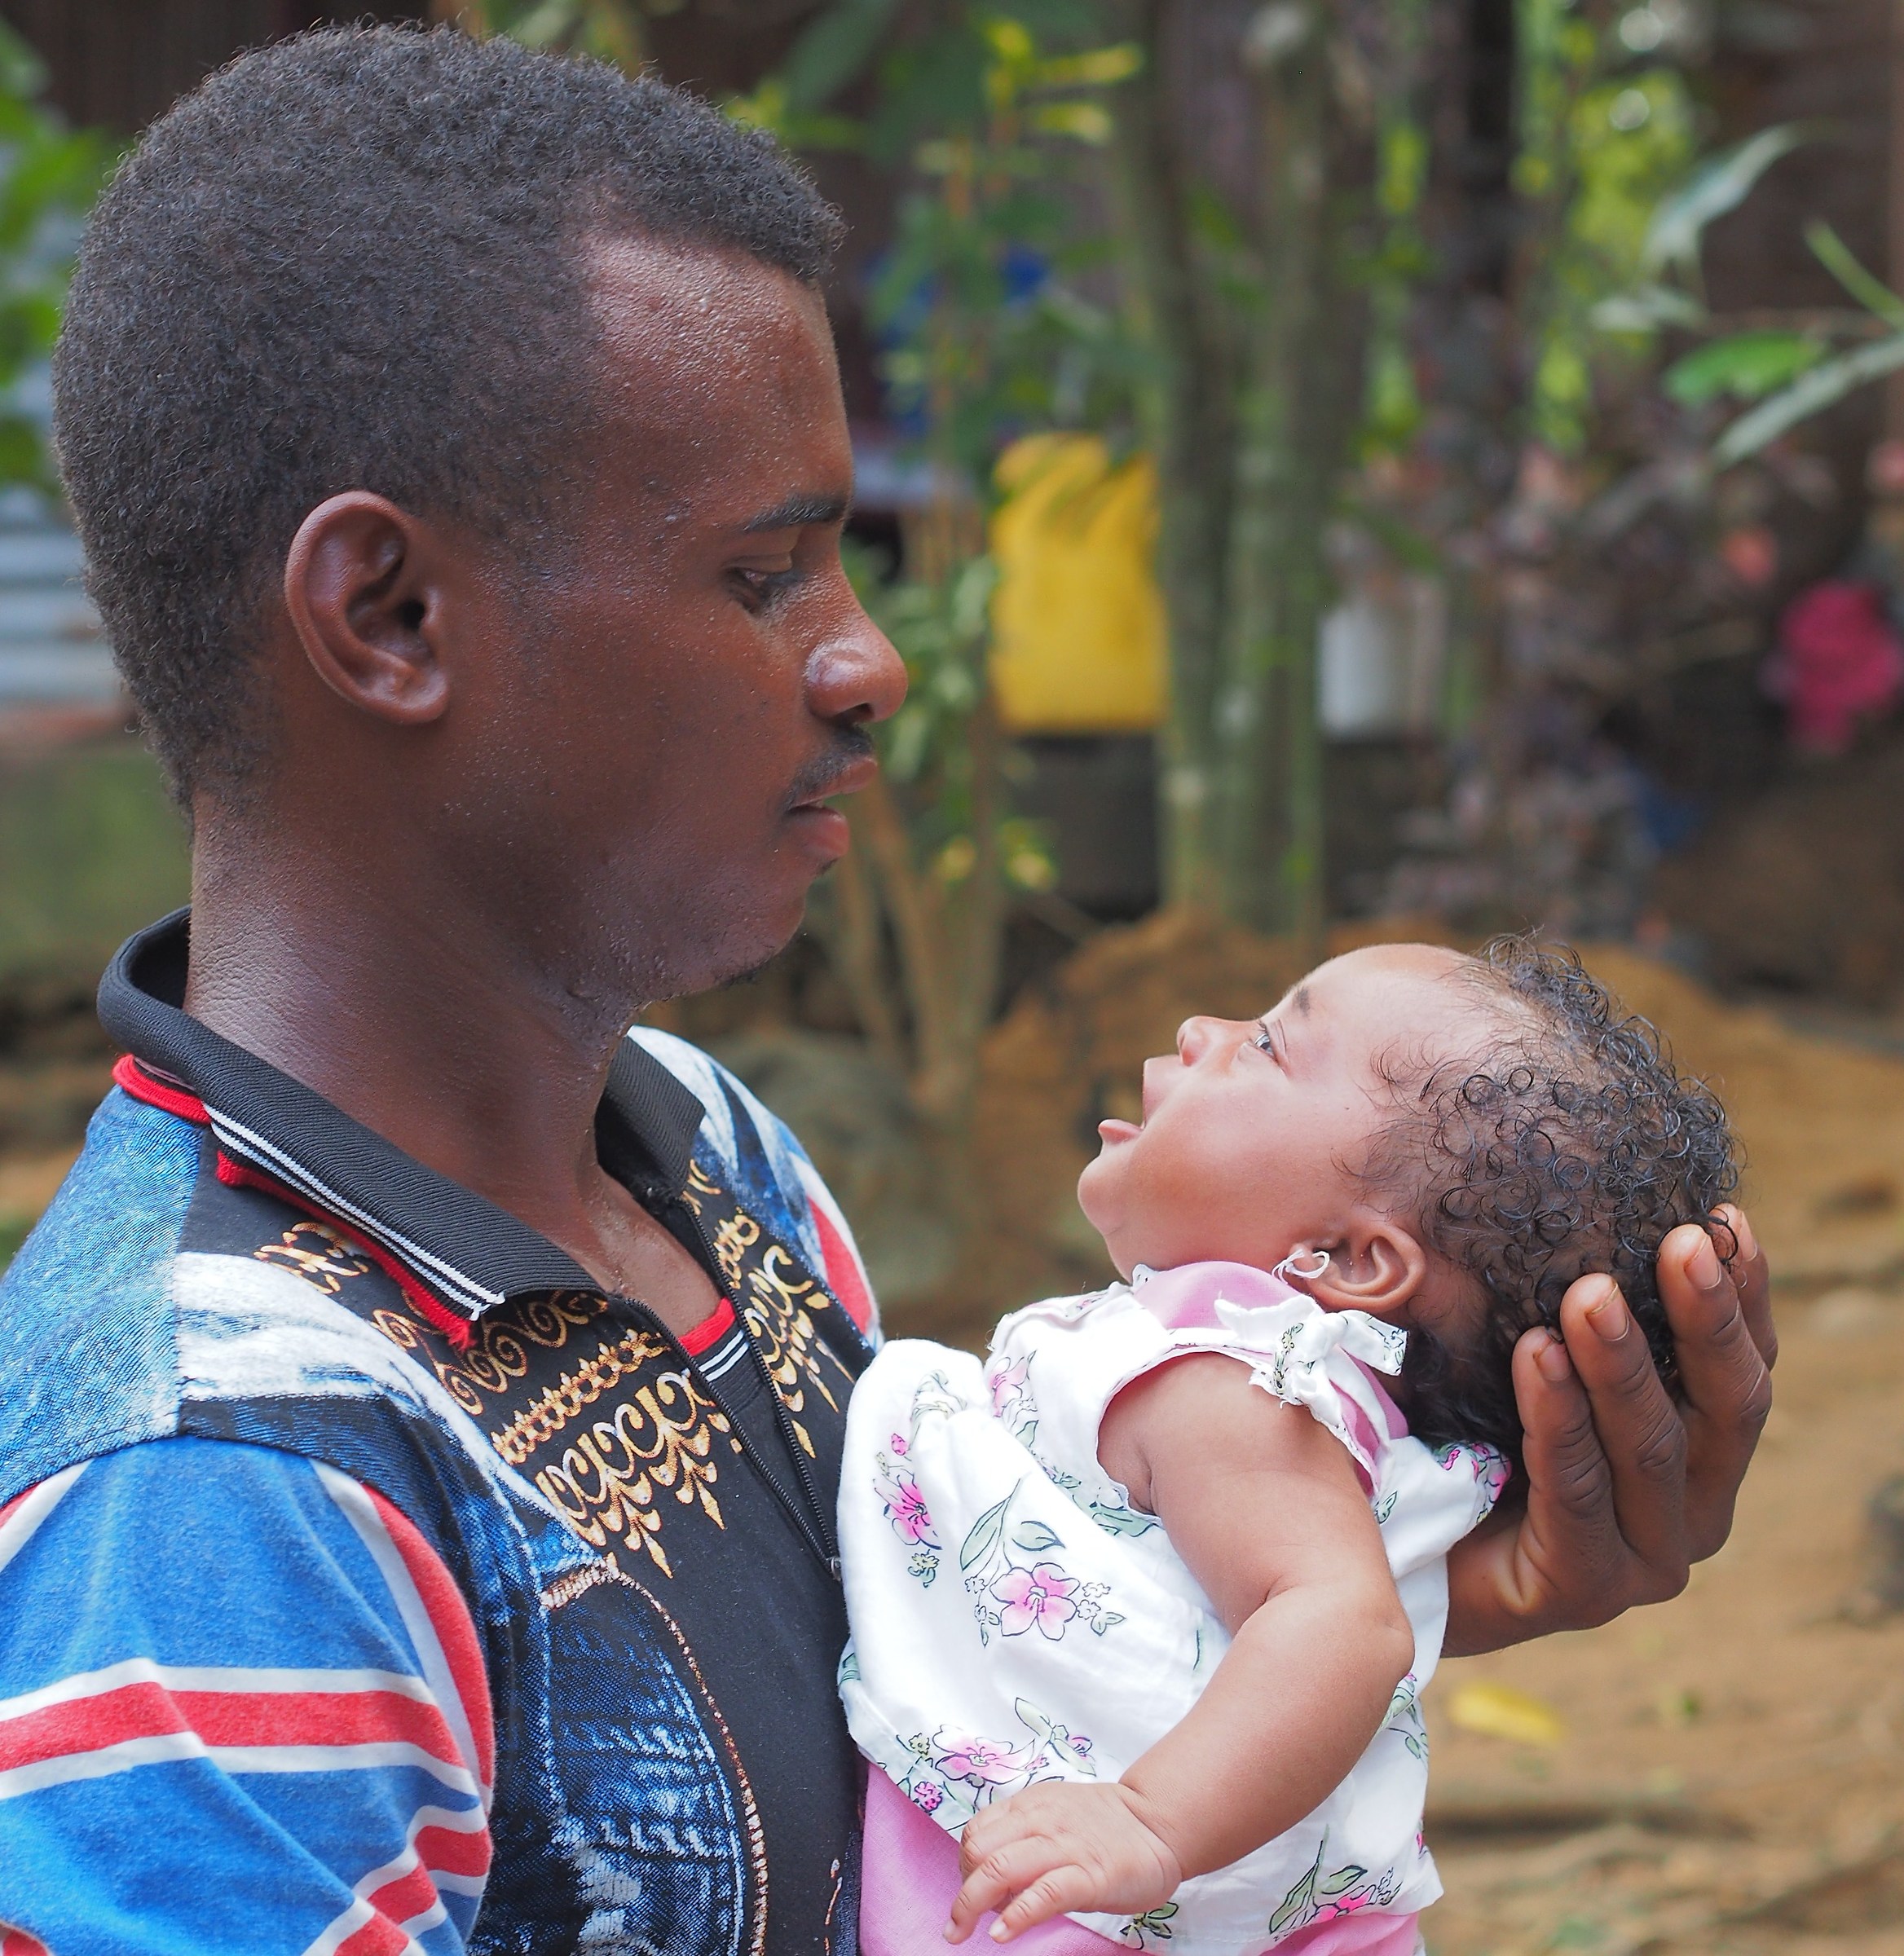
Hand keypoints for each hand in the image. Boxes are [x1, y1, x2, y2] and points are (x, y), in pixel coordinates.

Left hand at [947, 1781, 1182, 1943]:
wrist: (1158, 1822)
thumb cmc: (1104, 1825)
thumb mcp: (1055, 1814)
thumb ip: (1022, 1834)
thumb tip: (988, 1874)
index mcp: (1030, 1805)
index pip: (975, 1832)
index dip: (964, 1866)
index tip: (970, 1890)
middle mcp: (1040, 1821)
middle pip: (978, 1852)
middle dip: (961, 1891)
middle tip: (962, 1920)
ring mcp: (1064, 1848)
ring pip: (1000, 1869)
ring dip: (970, 1905)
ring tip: (961, 1933)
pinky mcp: (1089, 1876)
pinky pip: (1042, 1894)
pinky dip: (1015, 1916)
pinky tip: (1001, 1934)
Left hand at [1445, 1204, 1774, 1654]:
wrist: (1390, 1546)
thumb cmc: (1463, 1426)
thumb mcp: (1525, 1351)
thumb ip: (1570, 1304)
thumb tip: (1583, 1197)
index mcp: (1700, 1447)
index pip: (1742, 1364)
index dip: (1742, 1294)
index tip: (1722, 1216)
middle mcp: (1691, 1506)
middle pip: (1725, 1407)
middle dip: (1704, 1319)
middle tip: (1677, 1241)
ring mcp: (1646, 1557)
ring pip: (1653, 1449)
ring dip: (1623, 1365)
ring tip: (1589, 1293)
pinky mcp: (1584, 1592)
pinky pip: (1578, 1497)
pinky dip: (1559, 1423)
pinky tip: (1537, 1356)